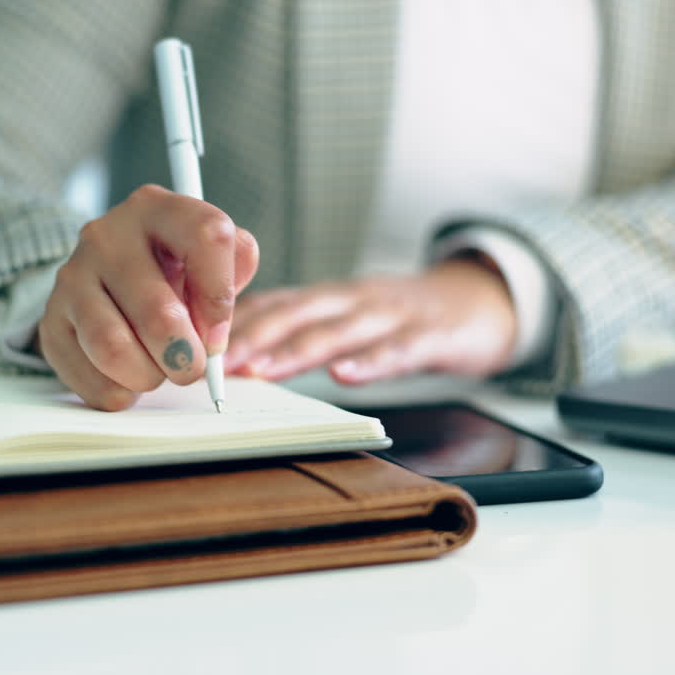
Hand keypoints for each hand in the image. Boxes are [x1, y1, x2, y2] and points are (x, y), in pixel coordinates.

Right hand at [37, 185, 258, 409]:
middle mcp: (107, 236)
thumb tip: (217, 323)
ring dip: (148, 376)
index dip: (221, 296)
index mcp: (157, 208)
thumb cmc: (170, 269)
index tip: (217, 332)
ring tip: (156, 372)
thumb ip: (235, 267)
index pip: (208, 236)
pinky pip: (89, 377)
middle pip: (158, 313)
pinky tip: (126, 377)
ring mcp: (72, 276)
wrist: (107, 278)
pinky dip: (118, 391)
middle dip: (186, 357)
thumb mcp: (210, 254)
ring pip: (114, 349)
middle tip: (191, 368)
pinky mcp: (51, 320)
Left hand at [225, 257, 516, 384]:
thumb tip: (236, 358)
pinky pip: (399, 349)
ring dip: (297, 350)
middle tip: (212, 359)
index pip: (271, 304)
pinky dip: (372, 362)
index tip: (191, 341)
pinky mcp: (432, 335)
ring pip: (338, 330)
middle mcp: (353, 300)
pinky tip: (346, 376)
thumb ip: (300, 332)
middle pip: (296, 313)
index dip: (230, 322)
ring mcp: (392, 315)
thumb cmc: (402, 317)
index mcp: (328, 298)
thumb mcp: (347, 318)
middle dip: (251, 335)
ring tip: (262, 370)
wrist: (482, 301)